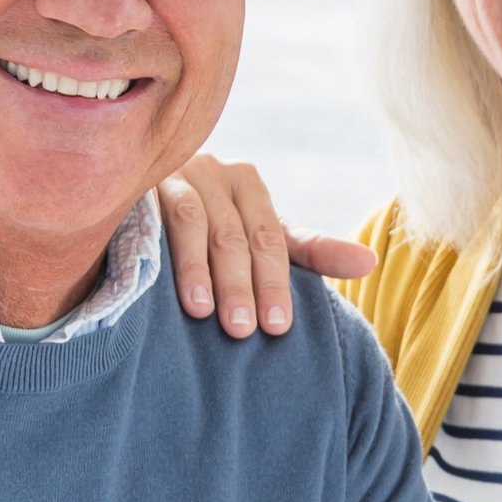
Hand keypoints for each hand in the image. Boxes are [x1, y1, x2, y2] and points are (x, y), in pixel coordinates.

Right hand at [157, 151, 376, 337]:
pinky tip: (152, 279)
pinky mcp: (132, 185)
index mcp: (246, 184)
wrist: (142, 204)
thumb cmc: (215, 228)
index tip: (278, 326)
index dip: (274, 282)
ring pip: (191, 221)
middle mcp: (210, 171)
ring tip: (202, 312)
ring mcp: (169, 175)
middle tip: (243, 330)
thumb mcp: (263, 238)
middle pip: (232, 233)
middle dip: (240, 283)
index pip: (269, 237)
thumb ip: (312, 251)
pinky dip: (155, 245)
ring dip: (198, 268)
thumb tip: (370, 262)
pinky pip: (145, 213)